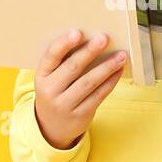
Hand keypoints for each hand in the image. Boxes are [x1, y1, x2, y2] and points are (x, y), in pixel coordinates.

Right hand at [33, 29, 126, 149]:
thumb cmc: (56, 93)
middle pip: (72, 68)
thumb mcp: (51, 80)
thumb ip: (64, 63)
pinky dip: (110, 82)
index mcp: (41, 76)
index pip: (51, 57)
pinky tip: (118, 71)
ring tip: (121, 55)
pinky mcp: (80, 115)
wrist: (52, 128)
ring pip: (88, 82)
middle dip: (90, 52)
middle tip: (104, 38)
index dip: (64, 44)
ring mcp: (65, 105)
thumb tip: (92, 41)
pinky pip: (98, 95)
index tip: (78, 32)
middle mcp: (50, 91)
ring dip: (107, 67)